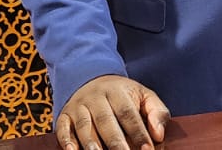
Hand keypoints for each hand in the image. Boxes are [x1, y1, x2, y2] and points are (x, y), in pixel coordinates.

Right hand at [55, 74, 169, 149]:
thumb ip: (157, 113)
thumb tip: (158, 135)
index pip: (128, 114)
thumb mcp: (144, 96)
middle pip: (106, 122)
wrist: (91, 79)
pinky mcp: (65, 116)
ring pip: (84, 126)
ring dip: (92, 145)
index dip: (138, 133)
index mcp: (117, 92)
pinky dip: (66, 141)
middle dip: (116, 143)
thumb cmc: (123, 96)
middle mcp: (95, 98)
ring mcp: (78, 106)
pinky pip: (62, 128)